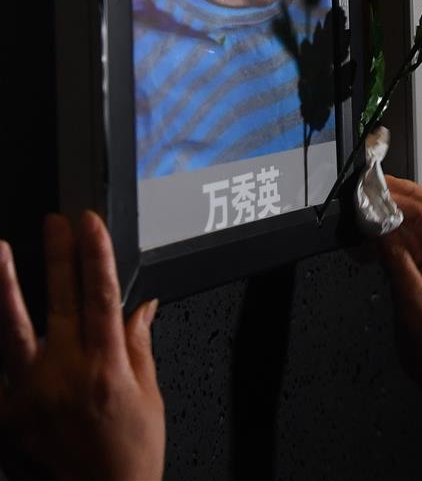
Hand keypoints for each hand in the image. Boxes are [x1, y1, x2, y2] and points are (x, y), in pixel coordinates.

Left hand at [0, 211, 164, 480]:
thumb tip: (142, 306)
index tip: (90, 225)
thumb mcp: (149, 395)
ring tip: (0, 252)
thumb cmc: (130, 457)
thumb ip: (139, 345)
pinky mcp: (9, 416)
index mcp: (107, 368)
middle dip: (58, 256)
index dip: (96, 255)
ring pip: (13, 332)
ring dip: (5, 288)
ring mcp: (32, 396)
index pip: (101, 296)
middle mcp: (67, 376)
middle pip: (60, 302)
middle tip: (54, 222)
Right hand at [378, 175, 421, 394]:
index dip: (401, 199)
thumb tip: (380, 228)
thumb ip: (395, 259)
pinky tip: (378, 234)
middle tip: (381, 184)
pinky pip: (411, 246)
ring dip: (401, 210)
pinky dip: (394, 234)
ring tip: (378, 201)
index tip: (376, 192)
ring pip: (421, 227)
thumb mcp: (410, 297)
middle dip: (407, 193)